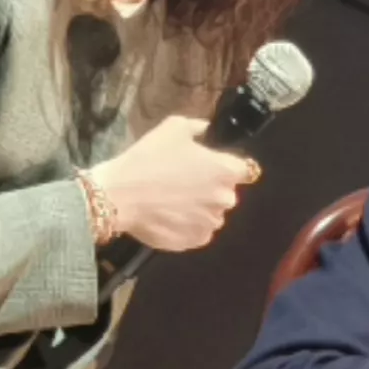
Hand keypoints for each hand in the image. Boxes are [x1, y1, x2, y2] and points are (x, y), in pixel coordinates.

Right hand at [83, 114, 256, 253]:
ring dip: (200, 209)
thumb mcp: (173, 128)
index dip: (231, 169)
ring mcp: (210, 223)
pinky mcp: (195, 241)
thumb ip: (197, 127)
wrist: (121, 195)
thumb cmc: (148, 158)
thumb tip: (206, 128)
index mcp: (225, 170)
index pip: (247, 171)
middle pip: (226, 194)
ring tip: (174, 202)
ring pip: (212, 215)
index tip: (216, 169)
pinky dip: (189, 227)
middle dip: (211, 189)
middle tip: (185, 184)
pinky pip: (198, 232)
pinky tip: (170, 217)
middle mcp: (225, 199)